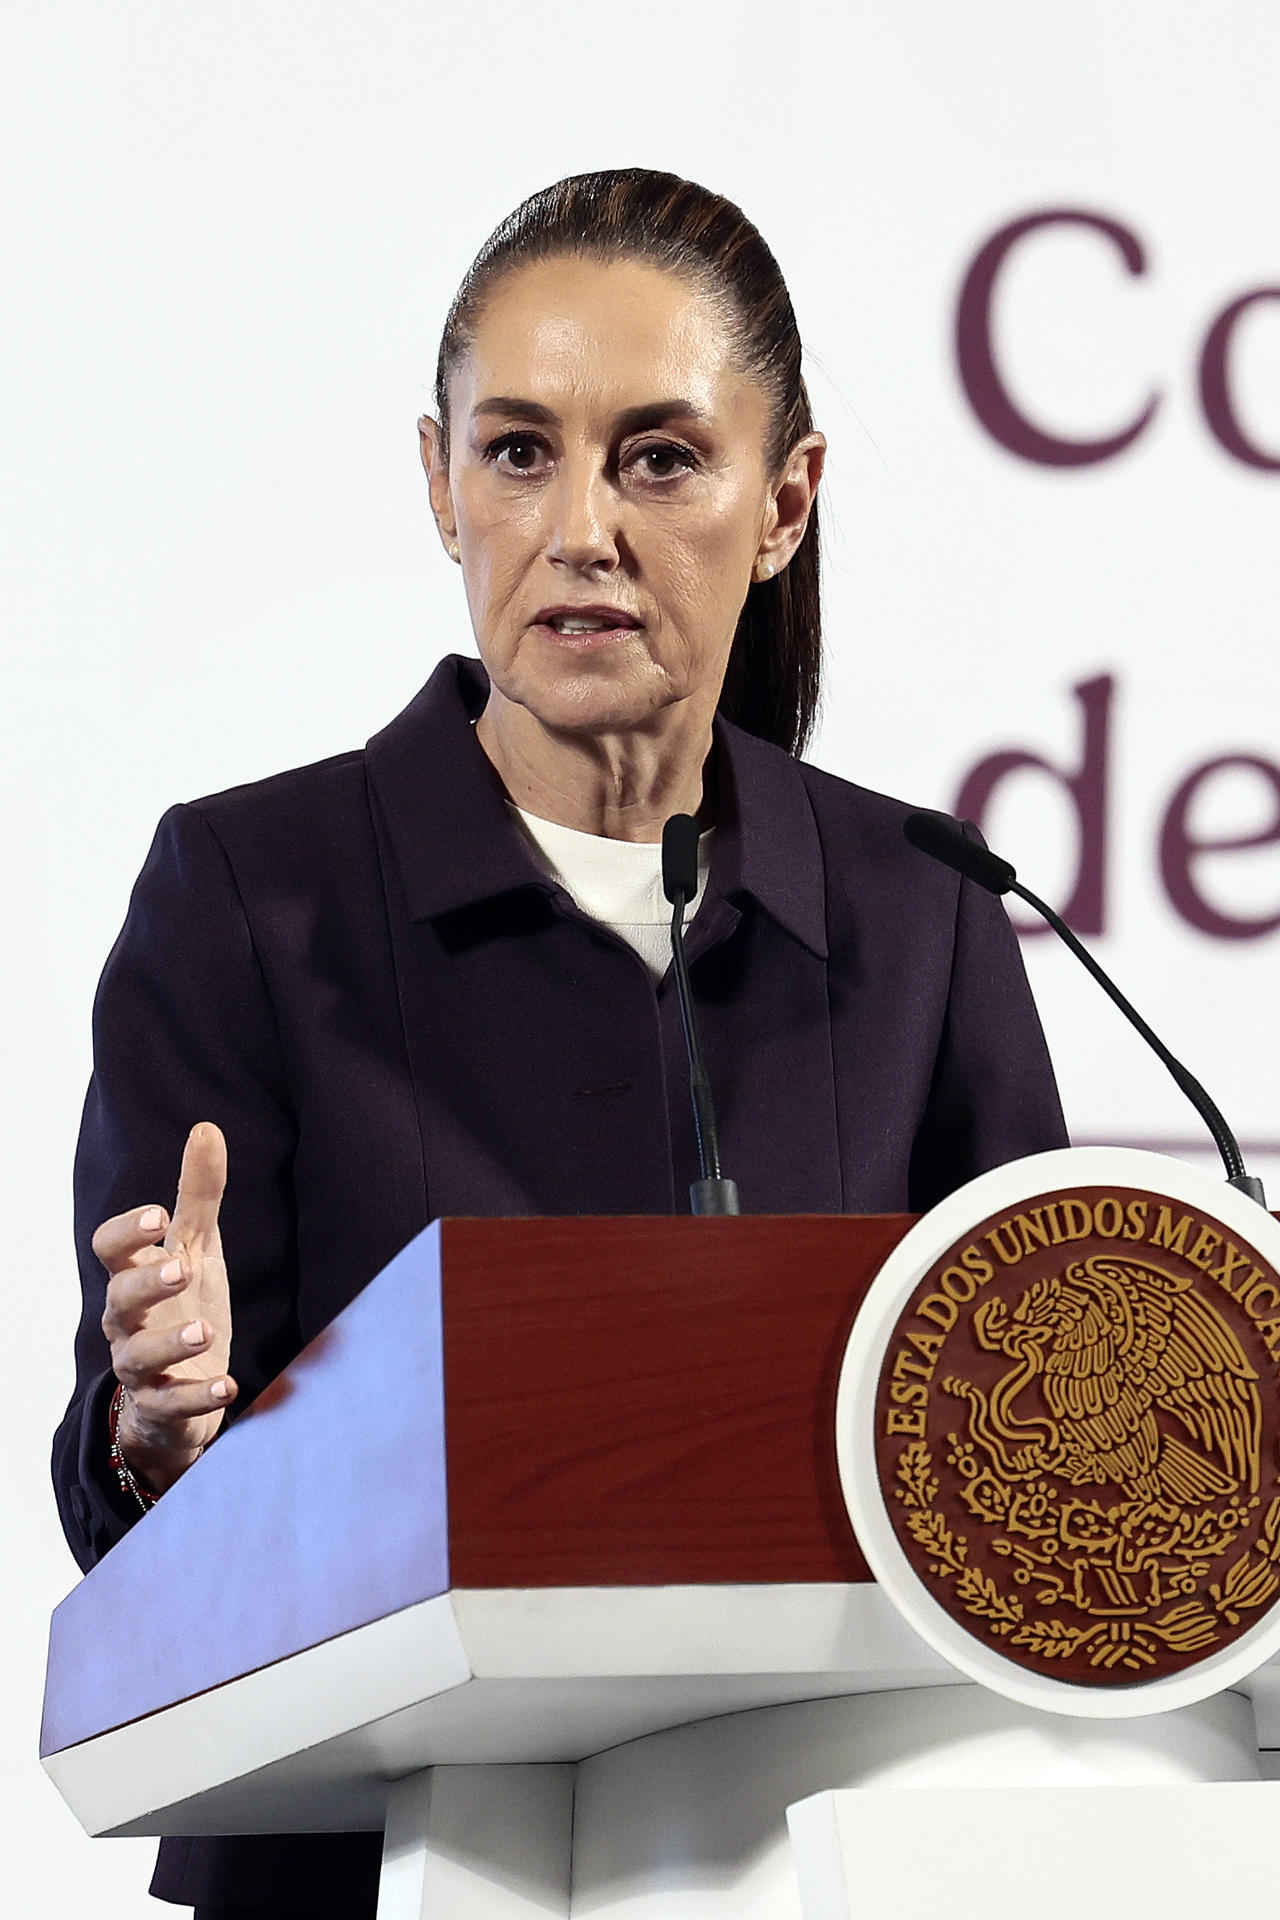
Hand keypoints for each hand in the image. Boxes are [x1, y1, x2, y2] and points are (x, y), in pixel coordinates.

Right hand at [96, 1122, 236, 1494]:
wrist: (179, 1393)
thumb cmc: (182, 1306)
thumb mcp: (196, 1247)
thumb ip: (199, 1194)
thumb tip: (207, 1128)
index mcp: (133, 1276)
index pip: (109, 1249)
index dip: (128, 1232)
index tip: (159, 1215)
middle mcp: (127, 1322)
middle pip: (118, 1300)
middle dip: (147, 1284)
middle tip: (183, 1269)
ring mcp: (141, 1369)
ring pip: (138, 1358)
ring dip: (171, 1345)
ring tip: (205, 1332)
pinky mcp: (162, 1408)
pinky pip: (172, 1405)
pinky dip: (197, 1397)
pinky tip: (228, 1386)